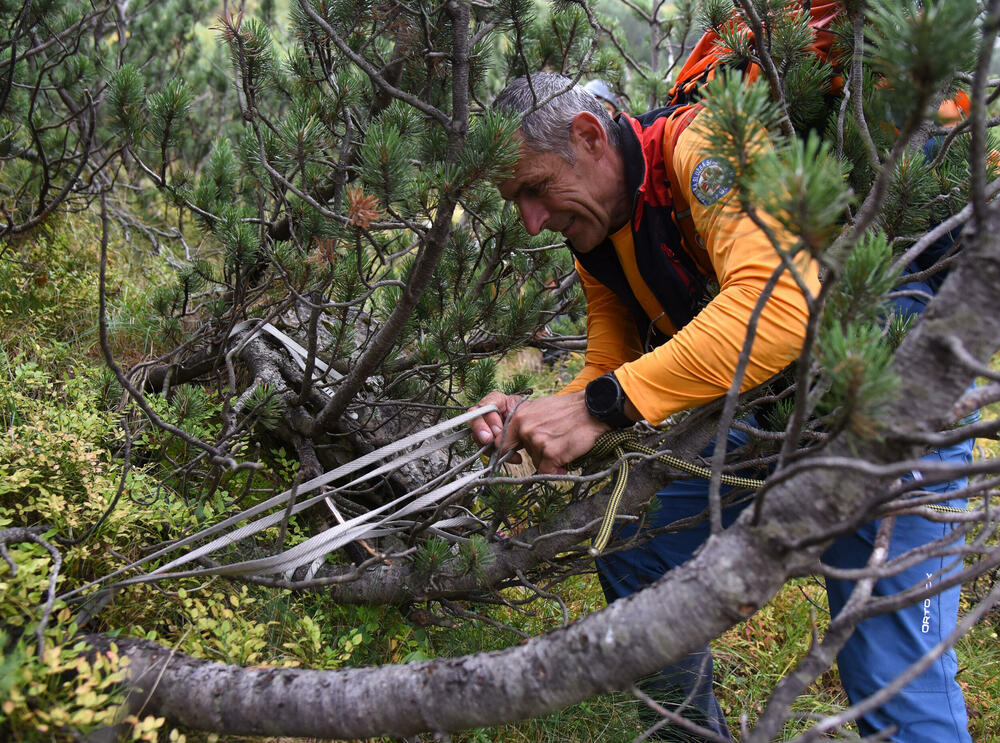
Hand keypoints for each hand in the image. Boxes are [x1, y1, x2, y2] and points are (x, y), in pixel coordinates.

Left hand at [471, 391, 609, 474]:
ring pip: (537, 462)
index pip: (501, 443)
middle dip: (538, 453)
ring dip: (550, 459)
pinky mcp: (551, 454)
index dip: (507, 452)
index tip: (514, 456)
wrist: (593, 409)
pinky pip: (548, 472)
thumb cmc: (569, 409)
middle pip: (525, 454)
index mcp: (520, 418)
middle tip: (554, 443)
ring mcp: (538, 442)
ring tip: (564, 444)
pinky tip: (566, 459)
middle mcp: (525, 430)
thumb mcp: (540, 408)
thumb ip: (526, 422)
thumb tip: (518, 437)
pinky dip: (557, 470)